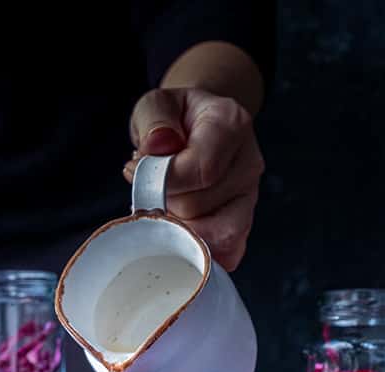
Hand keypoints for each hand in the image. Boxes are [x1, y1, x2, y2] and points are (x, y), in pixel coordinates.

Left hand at [124, 87, 263, 269]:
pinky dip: (197, 252)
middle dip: (163, 202)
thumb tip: (156, 148)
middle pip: (198, 206)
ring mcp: (248, 196)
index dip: (161, 181)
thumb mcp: (155, 105)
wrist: (194, 127)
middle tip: (149, 187)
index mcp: (231, 124)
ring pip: (213, 235)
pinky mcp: (242, 222)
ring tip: (163, 206)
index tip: (136, 172)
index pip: (200, 170)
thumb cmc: (173, 119)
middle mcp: (248, 162)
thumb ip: (153, 121)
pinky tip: (177, 237)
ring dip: (177, 229)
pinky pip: (227, 252)